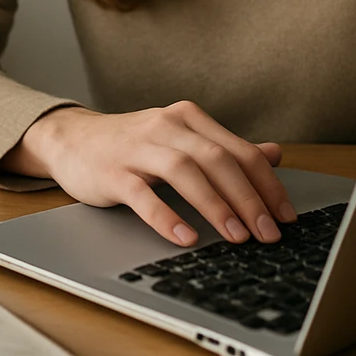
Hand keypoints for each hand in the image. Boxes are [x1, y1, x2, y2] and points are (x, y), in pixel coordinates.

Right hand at [2, 102, 294, 246]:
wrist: (70, 139)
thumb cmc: (131, 145)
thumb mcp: (180, 140)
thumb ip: (224, 147)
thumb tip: (274, 154)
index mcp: (188, 118)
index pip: (238, 150)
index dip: (266, 183)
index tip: (285, 216)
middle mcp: (166, 126)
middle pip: (216, 159)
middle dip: (248, 198)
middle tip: (268, 233)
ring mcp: (137, 147)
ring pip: (184, 171)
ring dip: (215, 205)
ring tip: (236, 236)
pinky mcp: (111, 171)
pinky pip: (142, 193)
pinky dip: (165, 215)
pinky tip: (184, 236)